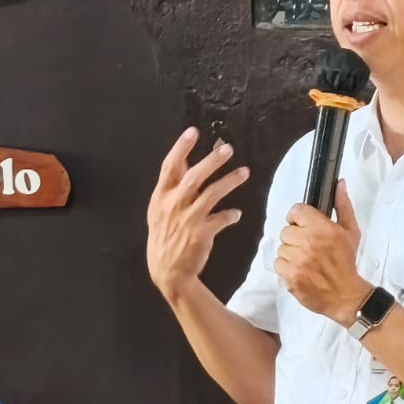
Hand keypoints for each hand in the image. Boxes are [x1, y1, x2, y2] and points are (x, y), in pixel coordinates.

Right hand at [146, 128, 248, 300]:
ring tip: (244, 172)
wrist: (167, 271)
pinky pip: (221, 219)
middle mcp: (173, 205)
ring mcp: (187, 219)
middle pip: (194, 177)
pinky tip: (237, 213)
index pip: (169, 167)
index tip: (193, 132)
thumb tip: (185, 162)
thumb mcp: (159, 210)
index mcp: (161, 197)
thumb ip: (172, 187)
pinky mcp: (201, 234)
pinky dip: (230, 215)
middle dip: (212, 161)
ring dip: (229, 181)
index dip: (180, 148)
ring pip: (212, 194)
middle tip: (228, 149)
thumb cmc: (164, 236)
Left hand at [274, 181, 370, 325]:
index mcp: (322, 228)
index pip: (295, 211)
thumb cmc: (346, 262)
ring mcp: (298, 260)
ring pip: (281, 248)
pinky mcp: (290, 276)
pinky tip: (300, 271)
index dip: (298, 219)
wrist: (345, 295)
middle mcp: (308, 242)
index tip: (304, 226)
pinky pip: (278, 264)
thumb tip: (340, 184)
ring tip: (305, 261)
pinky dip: (286, 268)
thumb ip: (342, 206)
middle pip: (286, 231)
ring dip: (290, 254)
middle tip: (308, 247)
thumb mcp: (350, 231)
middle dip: (295, 238)